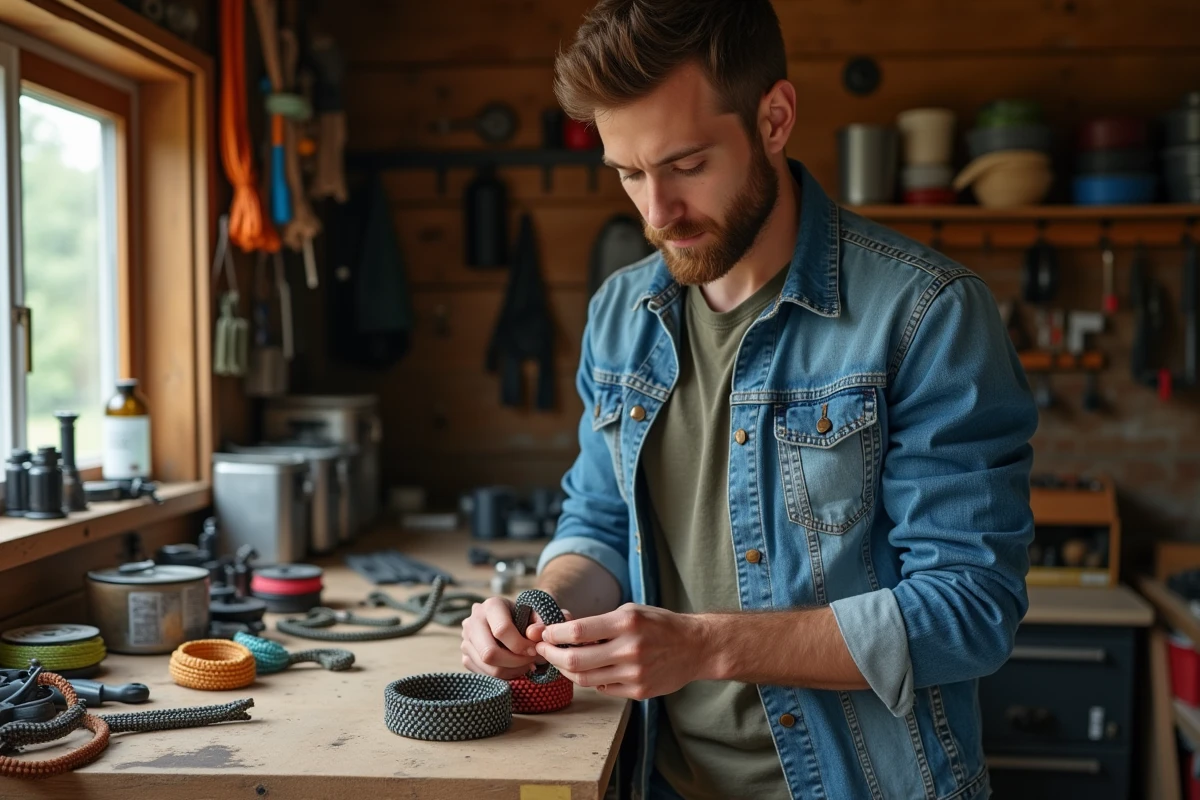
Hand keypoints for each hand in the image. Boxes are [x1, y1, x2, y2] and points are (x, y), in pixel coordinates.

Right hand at [460, 595, 571, 680]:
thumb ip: (540, 623)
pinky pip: (483, 674)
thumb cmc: (525, 616)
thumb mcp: (535, 613)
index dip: (521, 645)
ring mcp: (466, 639)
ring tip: (526, 665)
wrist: (509, 619)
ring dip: (511, 671)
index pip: (501, 630)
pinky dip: (503, 675)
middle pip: (489, 653)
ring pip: (487, 667)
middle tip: (531, 662)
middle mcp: (473, 621)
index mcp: (491, 606)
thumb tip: (534, 635)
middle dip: (515, 662)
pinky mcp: (466, 655)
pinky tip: (515, 667)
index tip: (535, 650)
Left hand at [535, 603, 709, 699]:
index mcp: (626, 622)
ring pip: (585, 679)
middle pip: (575, 660)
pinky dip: (592, 680)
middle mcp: (630, 649)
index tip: (543, 634)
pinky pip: (603, 689)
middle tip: (543, 650)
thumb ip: (598, 623)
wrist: (695, 647)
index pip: (578, 632)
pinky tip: (593, 670)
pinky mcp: (639, 691)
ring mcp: (635, 674)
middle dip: (551, 656)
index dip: (553, 634)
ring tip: (562, 661)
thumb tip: (561, 628)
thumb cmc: (659, 625)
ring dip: (566, 671)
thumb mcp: (630, 612)